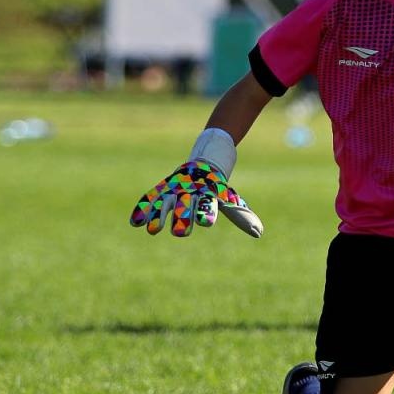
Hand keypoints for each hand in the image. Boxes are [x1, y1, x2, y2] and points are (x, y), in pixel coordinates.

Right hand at [130, 159, 263, 238]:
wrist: (206, 159)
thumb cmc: (219, 187)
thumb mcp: (230, 199)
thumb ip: (242, 216)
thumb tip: (259, 234)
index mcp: (210, 193)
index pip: (208, 204)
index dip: (207, 213)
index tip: (206, 224)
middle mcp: (192, 190)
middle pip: (186, 205)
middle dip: (183, 218)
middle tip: (180, 234)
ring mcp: (176, 188)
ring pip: (167, 202)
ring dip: (159, 216)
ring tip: (152, 231)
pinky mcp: (164, 188)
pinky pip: (152, 198)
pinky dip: (144, 209)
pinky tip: (134, 223)